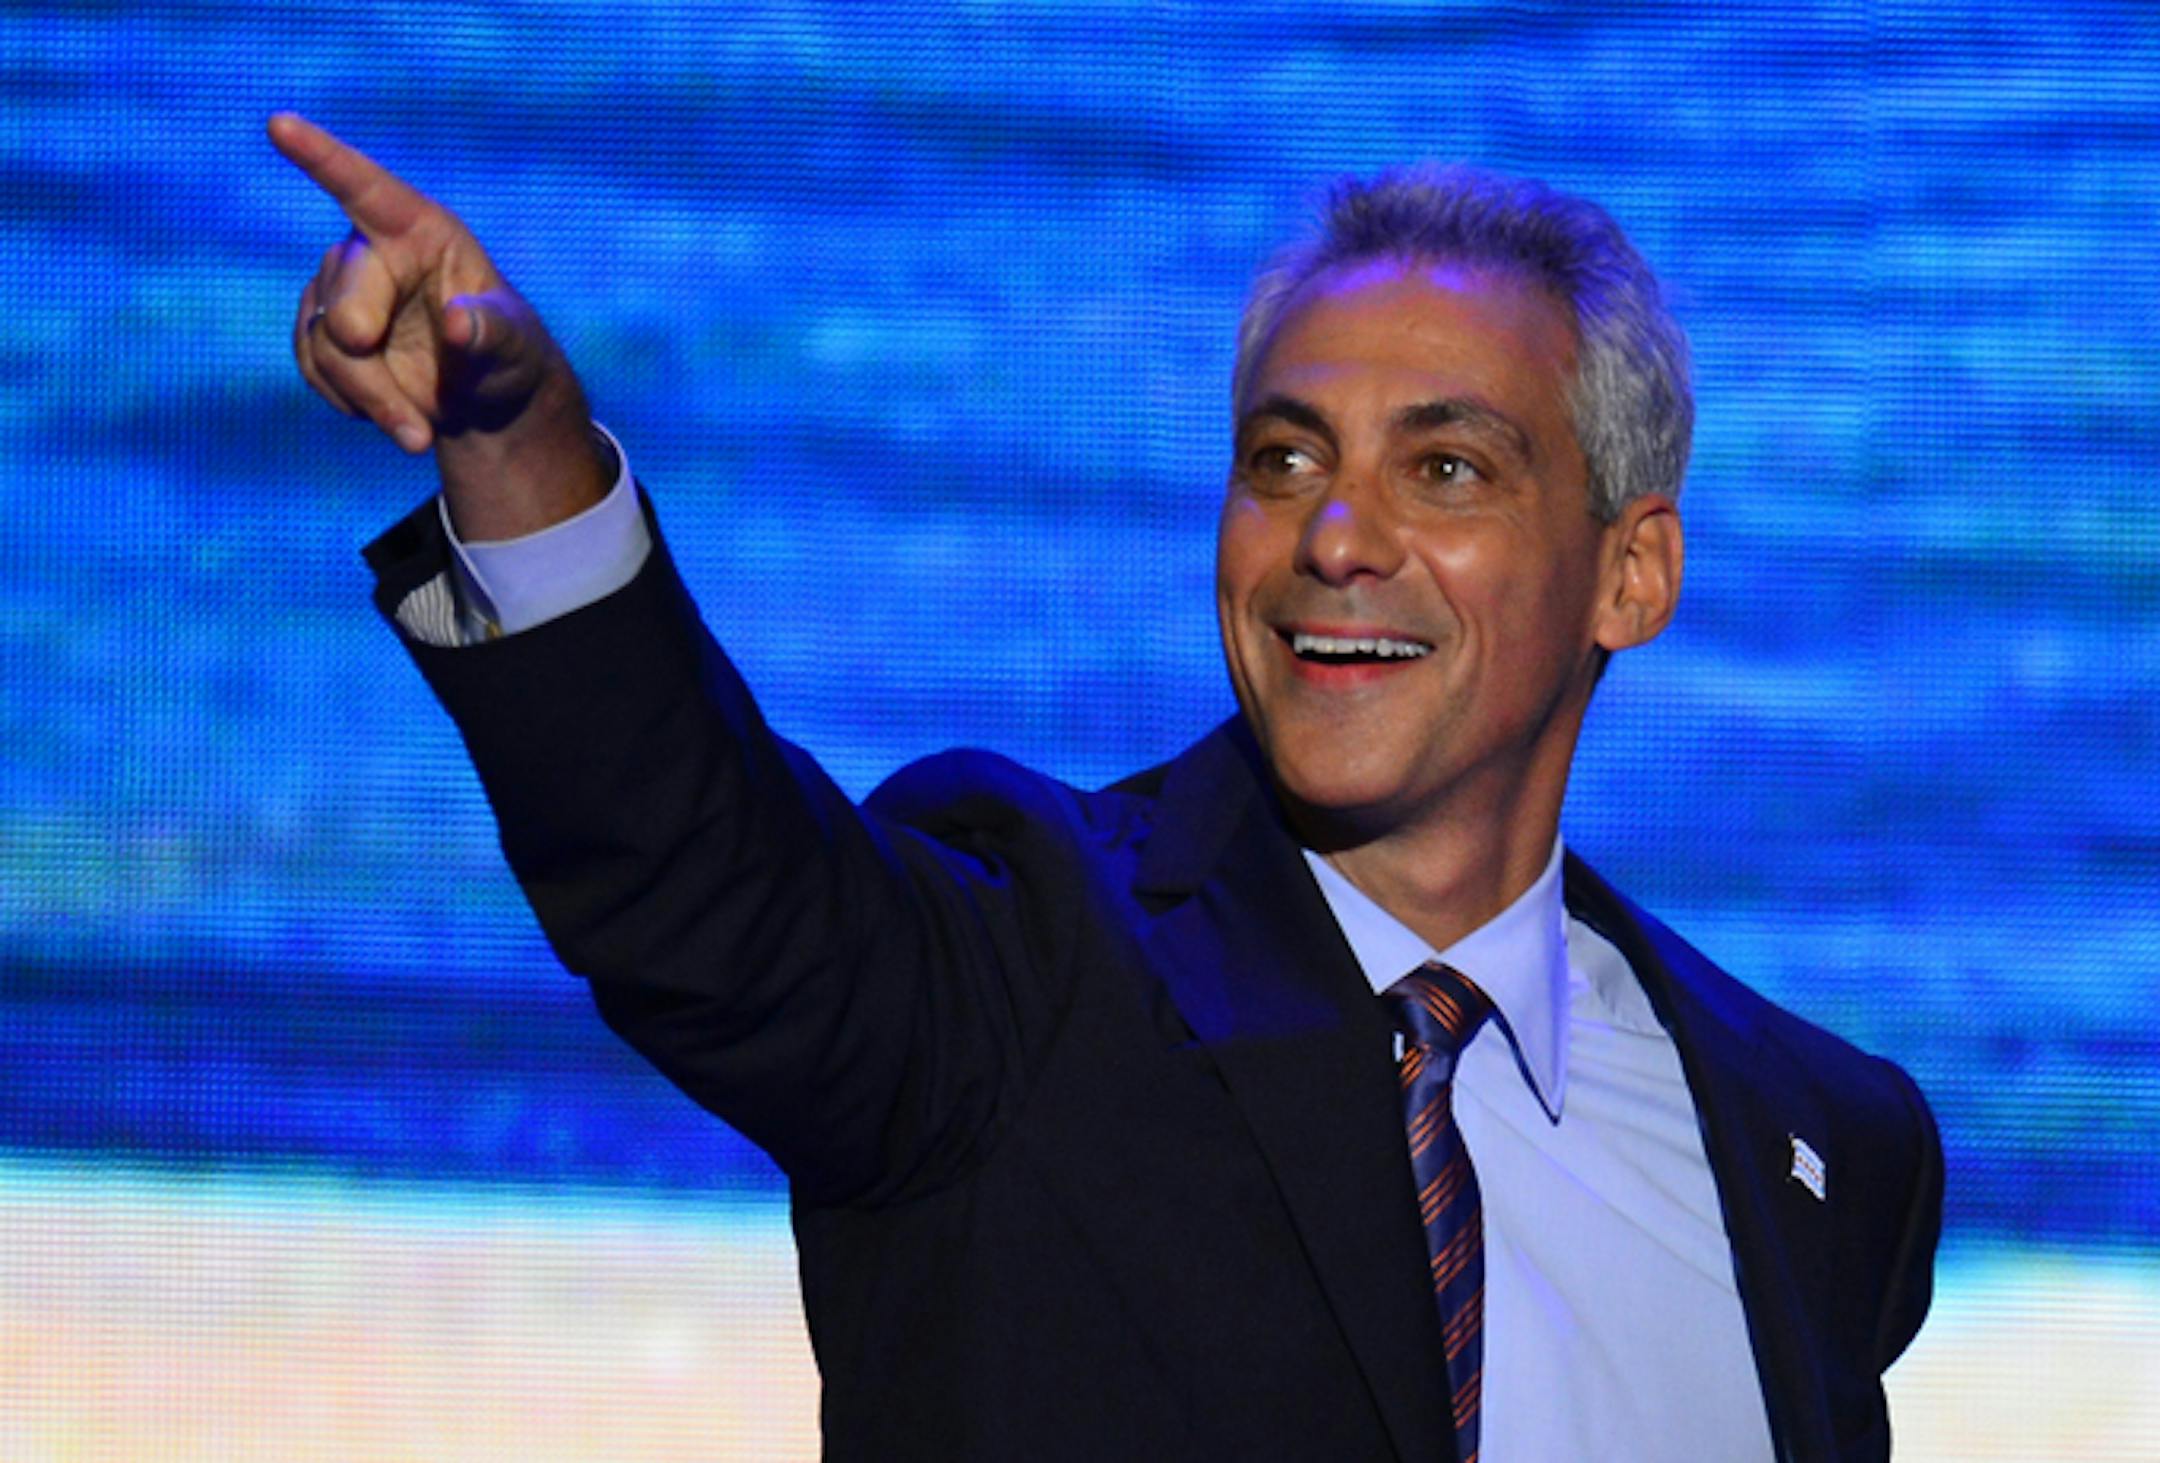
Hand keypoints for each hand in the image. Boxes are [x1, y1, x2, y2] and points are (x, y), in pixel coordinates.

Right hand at [270, 112, 609, 537]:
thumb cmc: (508, 355)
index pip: (366, 188)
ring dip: (369, 397)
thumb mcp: (515, 348)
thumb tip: (462, 324)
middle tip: (412, 420)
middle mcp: (372, 252)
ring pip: (324, 342)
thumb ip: (493, 334)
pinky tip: (394, 419)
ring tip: (420, 436)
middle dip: (365, 356)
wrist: (486, 398)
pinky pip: (314, 367)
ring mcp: (341, 292)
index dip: (323, 158)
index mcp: (420, 231)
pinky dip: (352, 403)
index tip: (280, 125)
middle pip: (343, 295)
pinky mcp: (321, 334)